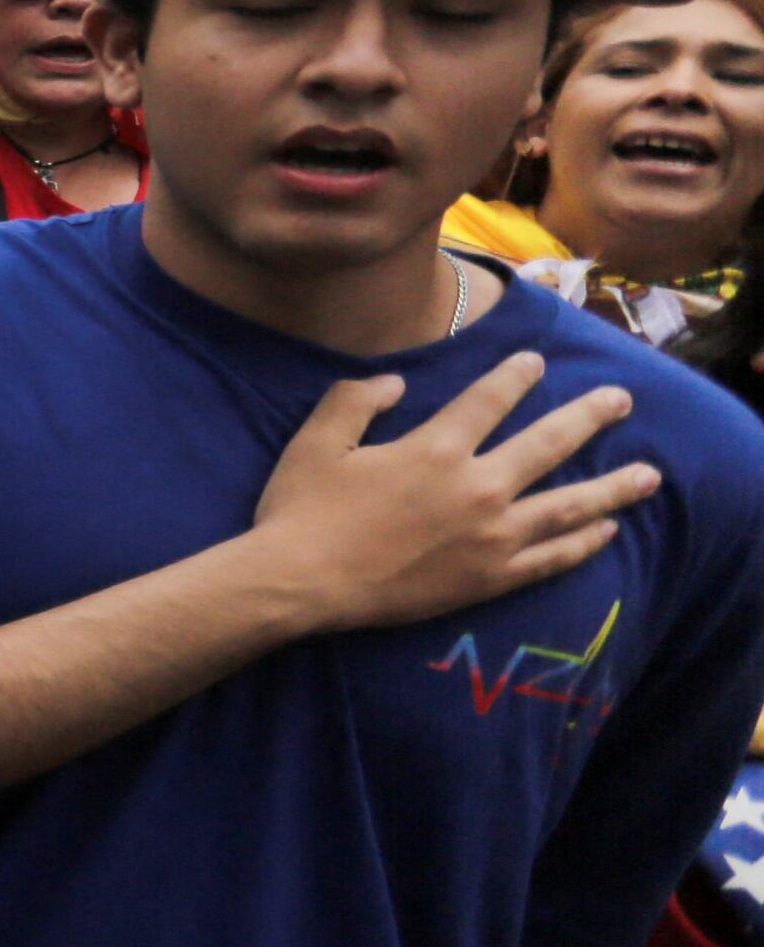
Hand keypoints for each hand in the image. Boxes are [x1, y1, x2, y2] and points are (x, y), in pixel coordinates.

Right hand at [246, 348, 654, 635]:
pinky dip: (582, 543)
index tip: (538, 362)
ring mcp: (490, 537)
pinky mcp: (489, 577)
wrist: (299, 584)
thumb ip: (355, 400)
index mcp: (434, 449)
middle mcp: (476, 487)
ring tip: (648, 475)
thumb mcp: (315, 441)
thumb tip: (394, 382)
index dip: (516, 376)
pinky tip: (605, 531)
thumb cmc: (301, 510)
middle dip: (589, 417)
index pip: (490, 400)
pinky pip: (550, 558)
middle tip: (622, 400)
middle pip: (549, 444)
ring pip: (568, 505)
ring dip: (612, 487)